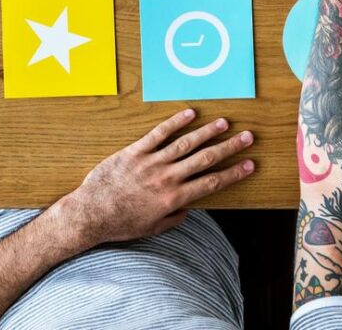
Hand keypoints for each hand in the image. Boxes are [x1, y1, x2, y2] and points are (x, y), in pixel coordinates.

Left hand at [58, 109, 254, 248]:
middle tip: (247, 138)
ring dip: (207, 132)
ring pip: (185, 143)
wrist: (92, 214)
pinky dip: (175, 122)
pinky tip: (190, 113)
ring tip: (224, 123)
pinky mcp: (135, 150)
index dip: (233, 173)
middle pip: (205, 159)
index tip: (249, 164)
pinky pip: (159, 133)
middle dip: (229, 148)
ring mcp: (151, 162)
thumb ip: (173, 217)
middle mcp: (167, 178)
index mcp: (174, 199)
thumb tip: (189, 209)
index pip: (211, 183)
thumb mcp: (152, 228)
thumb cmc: (121, 223)